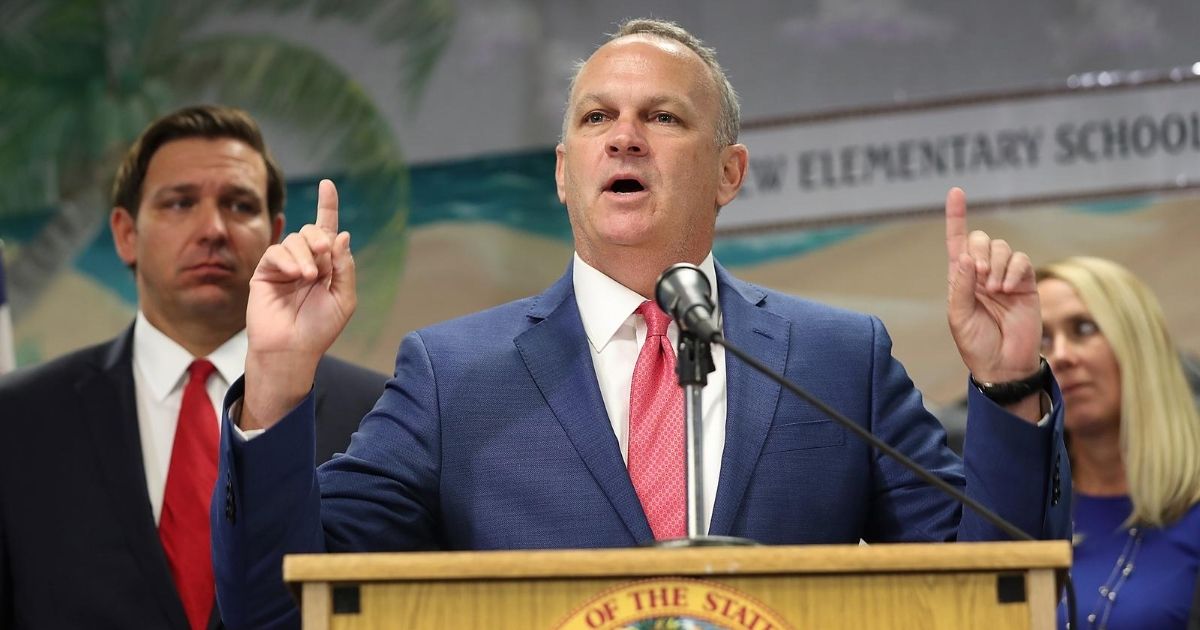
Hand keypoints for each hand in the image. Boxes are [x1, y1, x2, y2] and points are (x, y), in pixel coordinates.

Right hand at [243, 180, 355, 428]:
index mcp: (326, 266)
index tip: (327, 184)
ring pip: (295, 240)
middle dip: (320, 238)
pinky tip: (296, 275)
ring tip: (309, 278)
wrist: (293, 350)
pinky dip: (288, 260)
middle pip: (312, 232)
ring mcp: (283, 266)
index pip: (327, 231)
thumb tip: (342, 235)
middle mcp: (304, 262)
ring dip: (306, 255)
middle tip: (324, 256)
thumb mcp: (343, 298)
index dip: (327, 206)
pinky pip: (276, 252)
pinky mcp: (264, 272)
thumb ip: (344, 267)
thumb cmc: (319, 329)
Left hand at [944, 187, 1041, 389]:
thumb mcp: (960, 316)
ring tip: (996, 290)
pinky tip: (1010, 289)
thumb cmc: (976, 344)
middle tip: (980, 276)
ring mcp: (1005, 276)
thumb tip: (965, 256)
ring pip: (1002, 248)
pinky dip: (1014, 270)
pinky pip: (1021, 260)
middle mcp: (982, 273)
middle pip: (981, 239)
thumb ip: (961, 286)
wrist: (1004, 364)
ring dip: (997, 265)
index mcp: (961, 279)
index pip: (957, 241)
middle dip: (980, 251)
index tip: (956, 191)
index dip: (956, 217)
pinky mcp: (1026, 282)